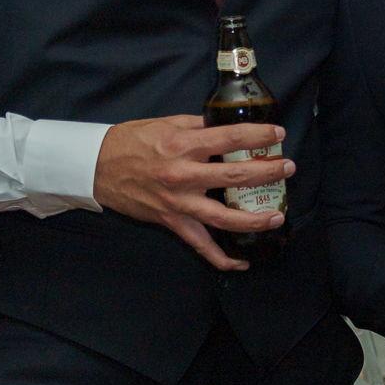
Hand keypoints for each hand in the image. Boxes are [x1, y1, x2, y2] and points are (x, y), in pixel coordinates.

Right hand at [94, 115, 290, 271]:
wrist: (96, 166)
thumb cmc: (132, 141)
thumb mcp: (166, 123)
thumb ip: (199, 125)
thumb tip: (228, 124)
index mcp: (183, 145)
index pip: (230, 138)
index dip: (258, 136)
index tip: (278, 134)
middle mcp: (183, 175)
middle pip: (235, 177)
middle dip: (267, 172)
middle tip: (288, 168)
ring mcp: (178, 203)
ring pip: (223, 218)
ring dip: (254, 219)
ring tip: (278, 216)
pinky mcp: (171, 222)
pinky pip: (200, 245)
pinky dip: (222, 258)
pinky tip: (243, 261)